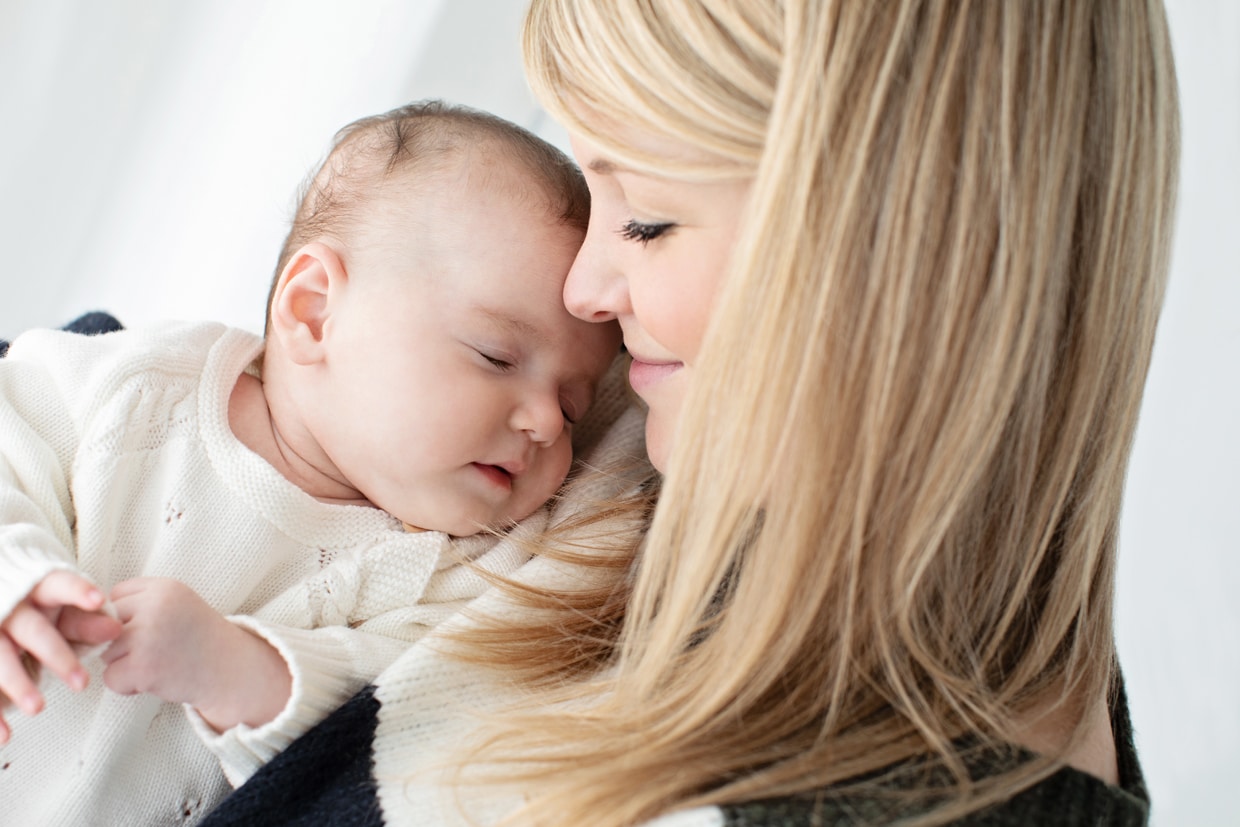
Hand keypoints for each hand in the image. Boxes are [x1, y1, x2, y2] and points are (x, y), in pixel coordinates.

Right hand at [0, 570, 121, 743]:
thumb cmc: (38, 611)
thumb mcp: (60, 612)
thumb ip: (88, 622)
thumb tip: (117, 629)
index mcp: (36, 590)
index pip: (58, 585)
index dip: (77, 591)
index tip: (99, 599)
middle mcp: (10, 610)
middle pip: (32, 631)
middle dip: (56, 656)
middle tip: (82, 684)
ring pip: (0, 658)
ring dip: (18, 684)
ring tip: (39, 709)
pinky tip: (5, 737)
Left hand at [103, 578, 290, 730]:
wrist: (231, 671)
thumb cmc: (198, 639)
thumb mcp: (176, 605)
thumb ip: (140, 603)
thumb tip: (86, 622)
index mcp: (164, 588)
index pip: (116, 596)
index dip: (127, 616)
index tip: (151, 627)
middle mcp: (155, 607)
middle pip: (105, 624)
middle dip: (121, 641)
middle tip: (156, 648)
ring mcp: (148, 637)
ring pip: (105, 652)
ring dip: (125, 664)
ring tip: (158, 662)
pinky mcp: (143, 667)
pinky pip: (110, 677)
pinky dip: (128, 685)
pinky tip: (155, 679)